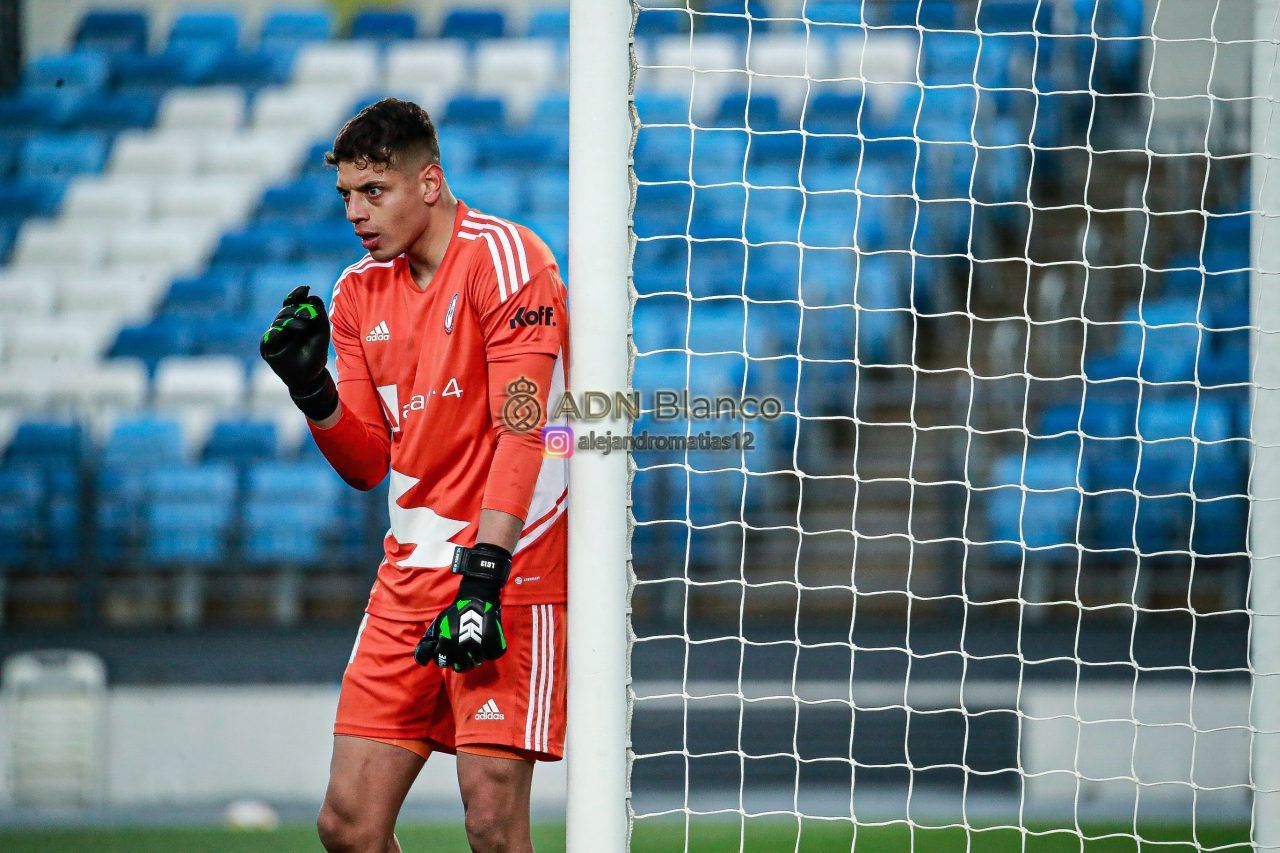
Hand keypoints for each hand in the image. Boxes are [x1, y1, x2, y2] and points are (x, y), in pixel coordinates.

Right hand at [259, 285, 337, 420]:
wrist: (310, 375)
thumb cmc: (315, 351)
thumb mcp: (321, 330)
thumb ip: (318, 312)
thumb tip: (311, 296)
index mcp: (293, 319)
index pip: (291, 302)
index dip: (296, 294)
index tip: (306, 288)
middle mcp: (281, 325)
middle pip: (285, 311)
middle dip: (298, 310)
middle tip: (311, 315)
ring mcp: (272, 335)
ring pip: (279, 321)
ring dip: (292, 321)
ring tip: (305, 326)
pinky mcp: (266, 347)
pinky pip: (270, 335)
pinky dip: (279, 332)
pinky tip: (286, 330)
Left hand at [414, 543, 511, 671]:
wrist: (476, 597)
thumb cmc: (455, 612)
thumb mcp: (438, 626)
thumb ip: (428, 643)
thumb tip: (422, 662)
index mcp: (446, 641)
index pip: (443, 662)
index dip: (446, 658)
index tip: (450, 653)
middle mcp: (461, 645)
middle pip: (460, 667)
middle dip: (461, 662)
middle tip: (464, 654)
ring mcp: (478, 645)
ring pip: (476, 662)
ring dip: (475, 657)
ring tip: (475, 648)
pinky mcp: (493, 642)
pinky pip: (491, 655)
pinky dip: (489, 651)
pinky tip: (485, 643)